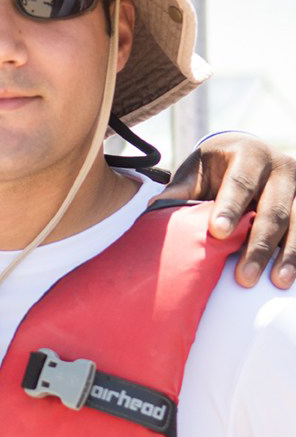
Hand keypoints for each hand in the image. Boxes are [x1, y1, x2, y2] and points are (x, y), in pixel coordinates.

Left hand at [155, 132, 295, 287]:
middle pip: (272, 209)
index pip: (240, 183)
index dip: (230, 208)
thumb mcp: (196, 171)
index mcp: (249, 154)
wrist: (249, 155)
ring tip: (276, 282)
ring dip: (286, 255)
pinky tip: (290, 276)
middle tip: (244, 276)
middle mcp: (281, 168)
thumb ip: (181, 189)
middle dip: (258, 244)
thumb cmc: (215, 168)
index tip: (218, 233)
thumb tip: (155, 207)